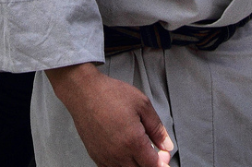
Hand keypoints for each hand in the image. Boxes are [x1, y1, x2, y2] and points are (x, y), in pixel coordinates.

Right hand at [47, 65, 173, 166]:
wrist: (84, 92)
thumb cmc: (110, 94)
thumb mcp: (142, 104)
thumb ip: (157, 128)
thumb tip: (167, 146)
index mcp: (133, 141)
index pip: (153, 165)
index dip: (162, 162)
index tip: (164, 154)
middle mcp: (118, 154)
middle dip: (151, 164)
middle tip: (154, 151)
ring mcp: (105, 156)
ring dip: (136, 164)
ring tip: (138, 150)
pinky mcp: (95, 156)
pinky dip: (121, 165)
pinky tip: (125, 153)